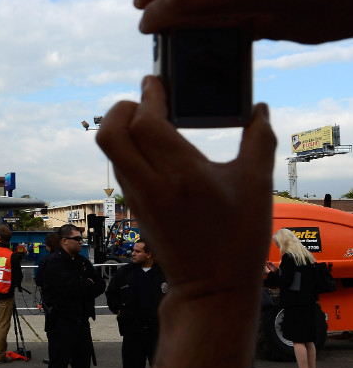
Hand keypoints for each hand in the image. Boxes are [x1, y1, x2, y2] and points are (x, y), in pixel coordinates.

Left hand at [96, 76, 275, 299]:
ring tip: (152, 120)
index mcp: (182, 174)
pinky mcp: (133, 207)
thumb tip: (258, 108)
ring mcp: (137, 197)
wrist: (211, 288)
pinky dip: (128, 148)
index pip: (145, 122)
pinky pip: (120, 167)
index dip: (149, 95)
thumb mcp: (256, 186)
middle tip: (146, 101)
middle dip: (122, 108)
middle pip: (109, 132)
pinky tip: (153, 147)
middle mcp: (151, 184)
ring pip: (111, 150)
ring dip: (123, 127)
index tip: (156, 80)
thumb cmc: (238, 237)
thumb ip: (259, 140)